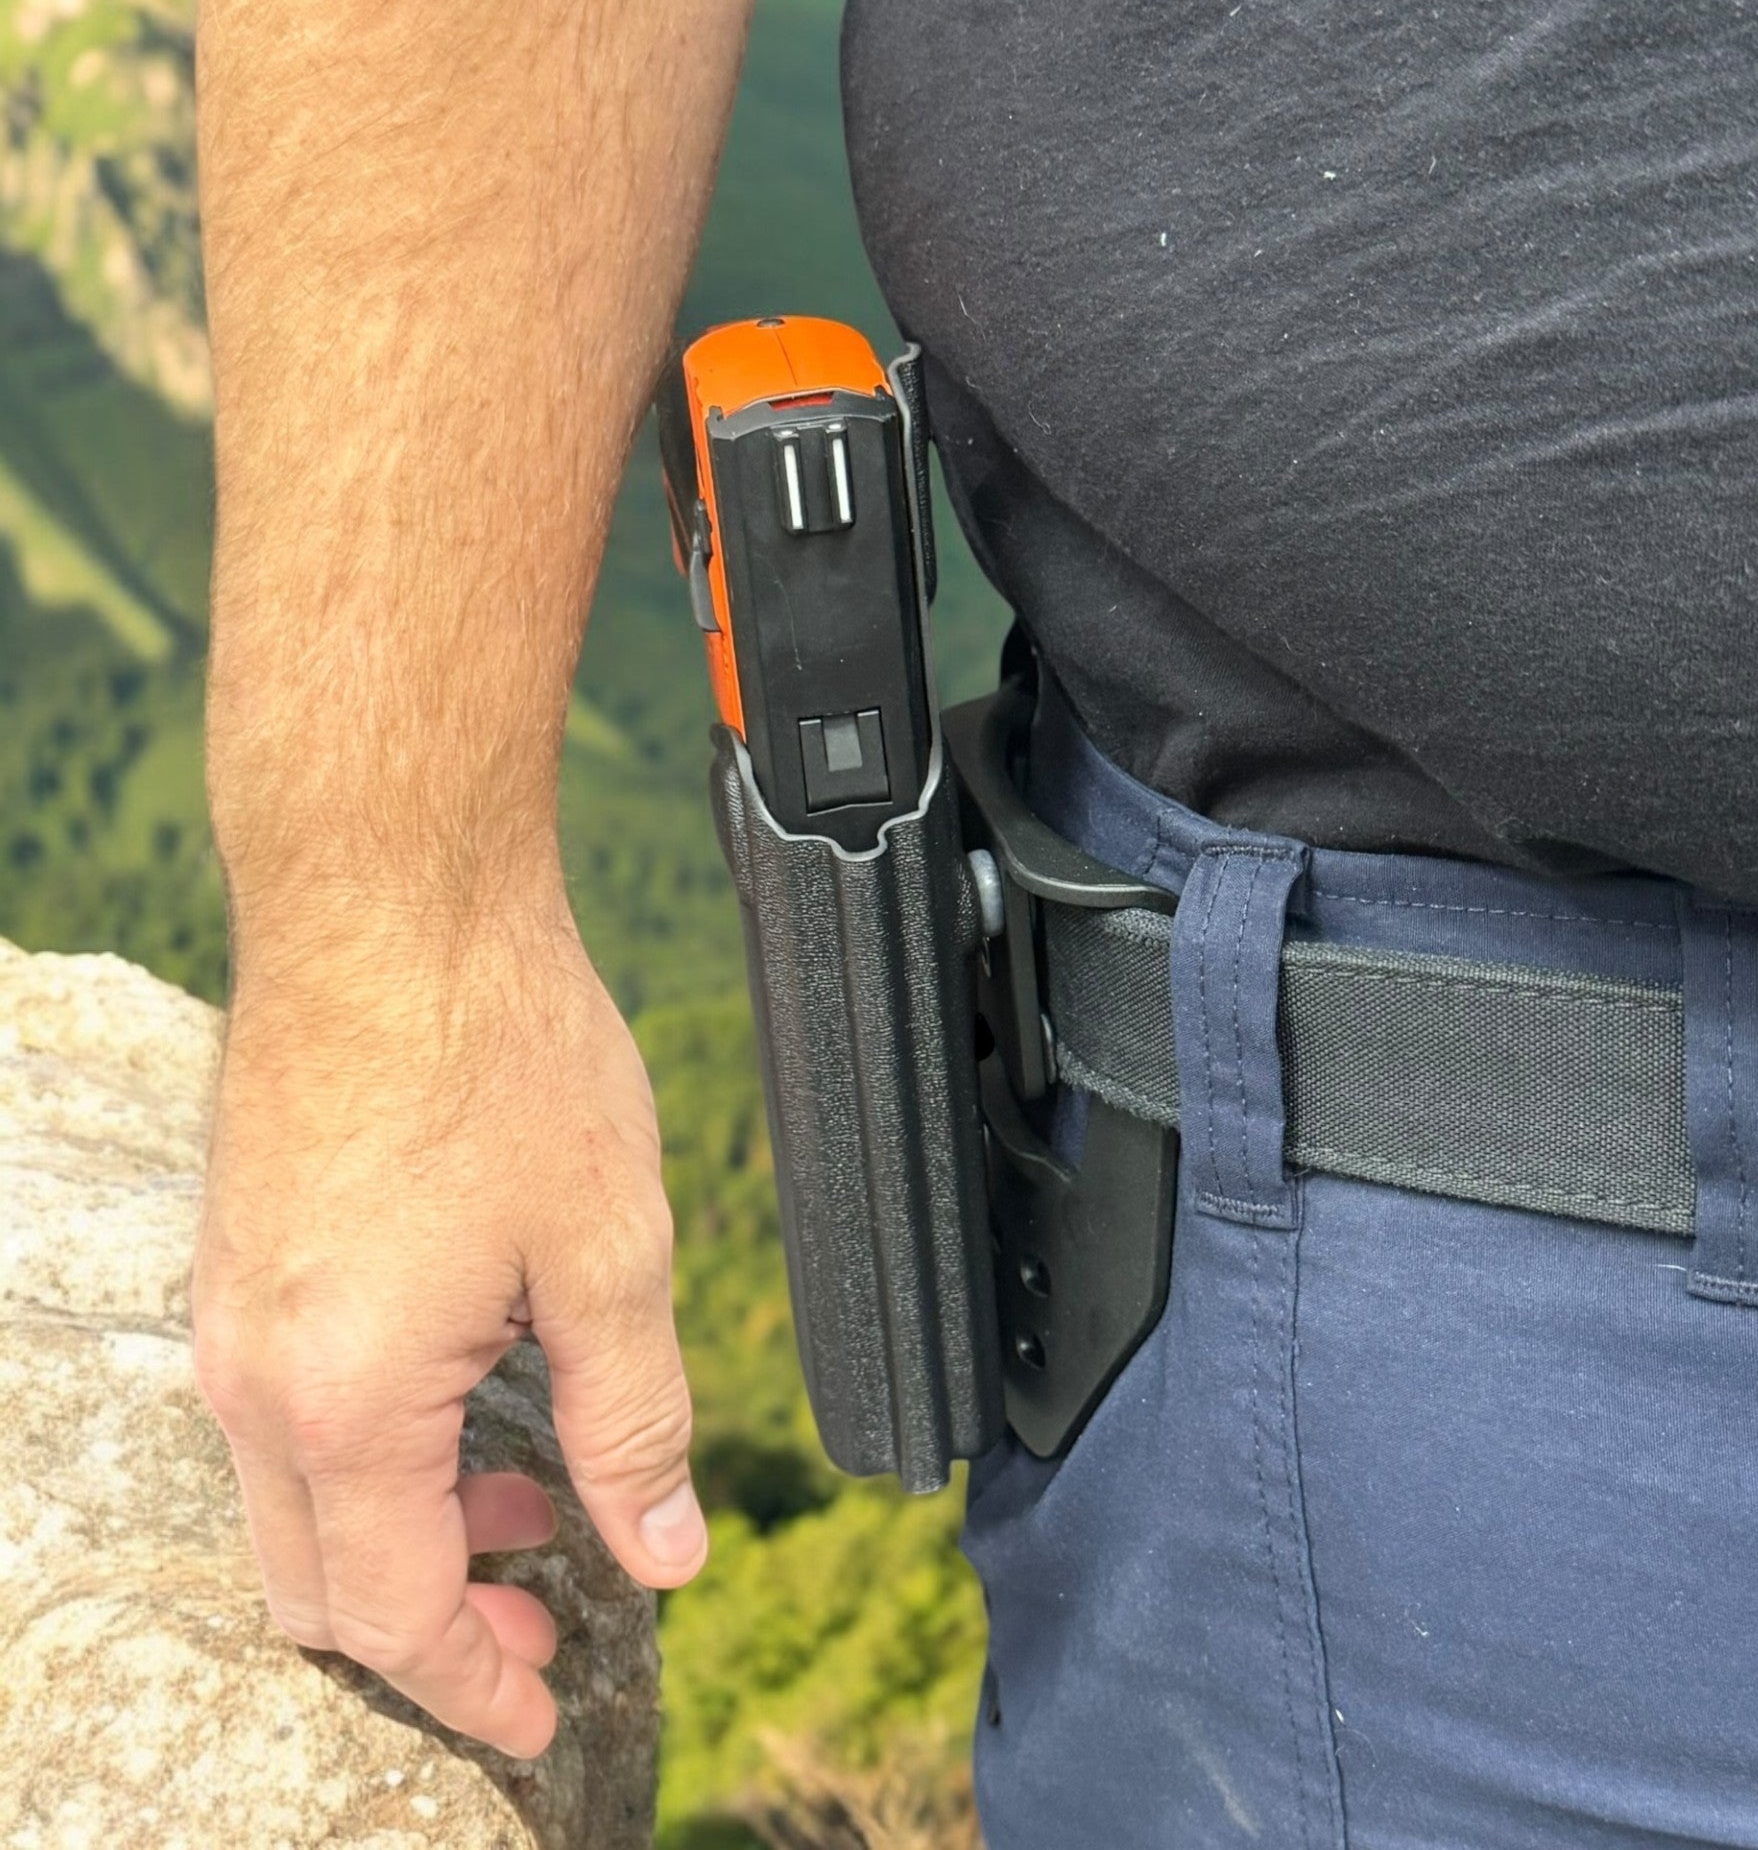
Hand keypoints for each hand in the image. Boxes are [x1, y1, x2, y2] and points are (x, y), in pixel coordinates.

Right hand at [191, 899, 705, 1757]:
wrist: (389, 904)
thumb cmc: (499, 1054)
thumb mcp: (609, 1254)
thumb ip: (633, 1423)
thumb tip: (662, 1554)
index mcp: (345, 1401)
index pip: (398, 1616)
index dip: (474, 1687)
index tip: (539, 1716)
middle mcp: (256, 1378)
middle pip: (324, 1587)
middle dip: (437, 1626)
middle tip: (547, 1616)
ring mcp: (233, 1317)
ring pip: (298, 1504)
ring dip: (409, 1532)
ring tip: (536, 1496)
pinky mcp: (244, 1262)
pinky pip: (287, 1414)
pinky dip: (373, 1453)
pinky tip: (473, 1392)